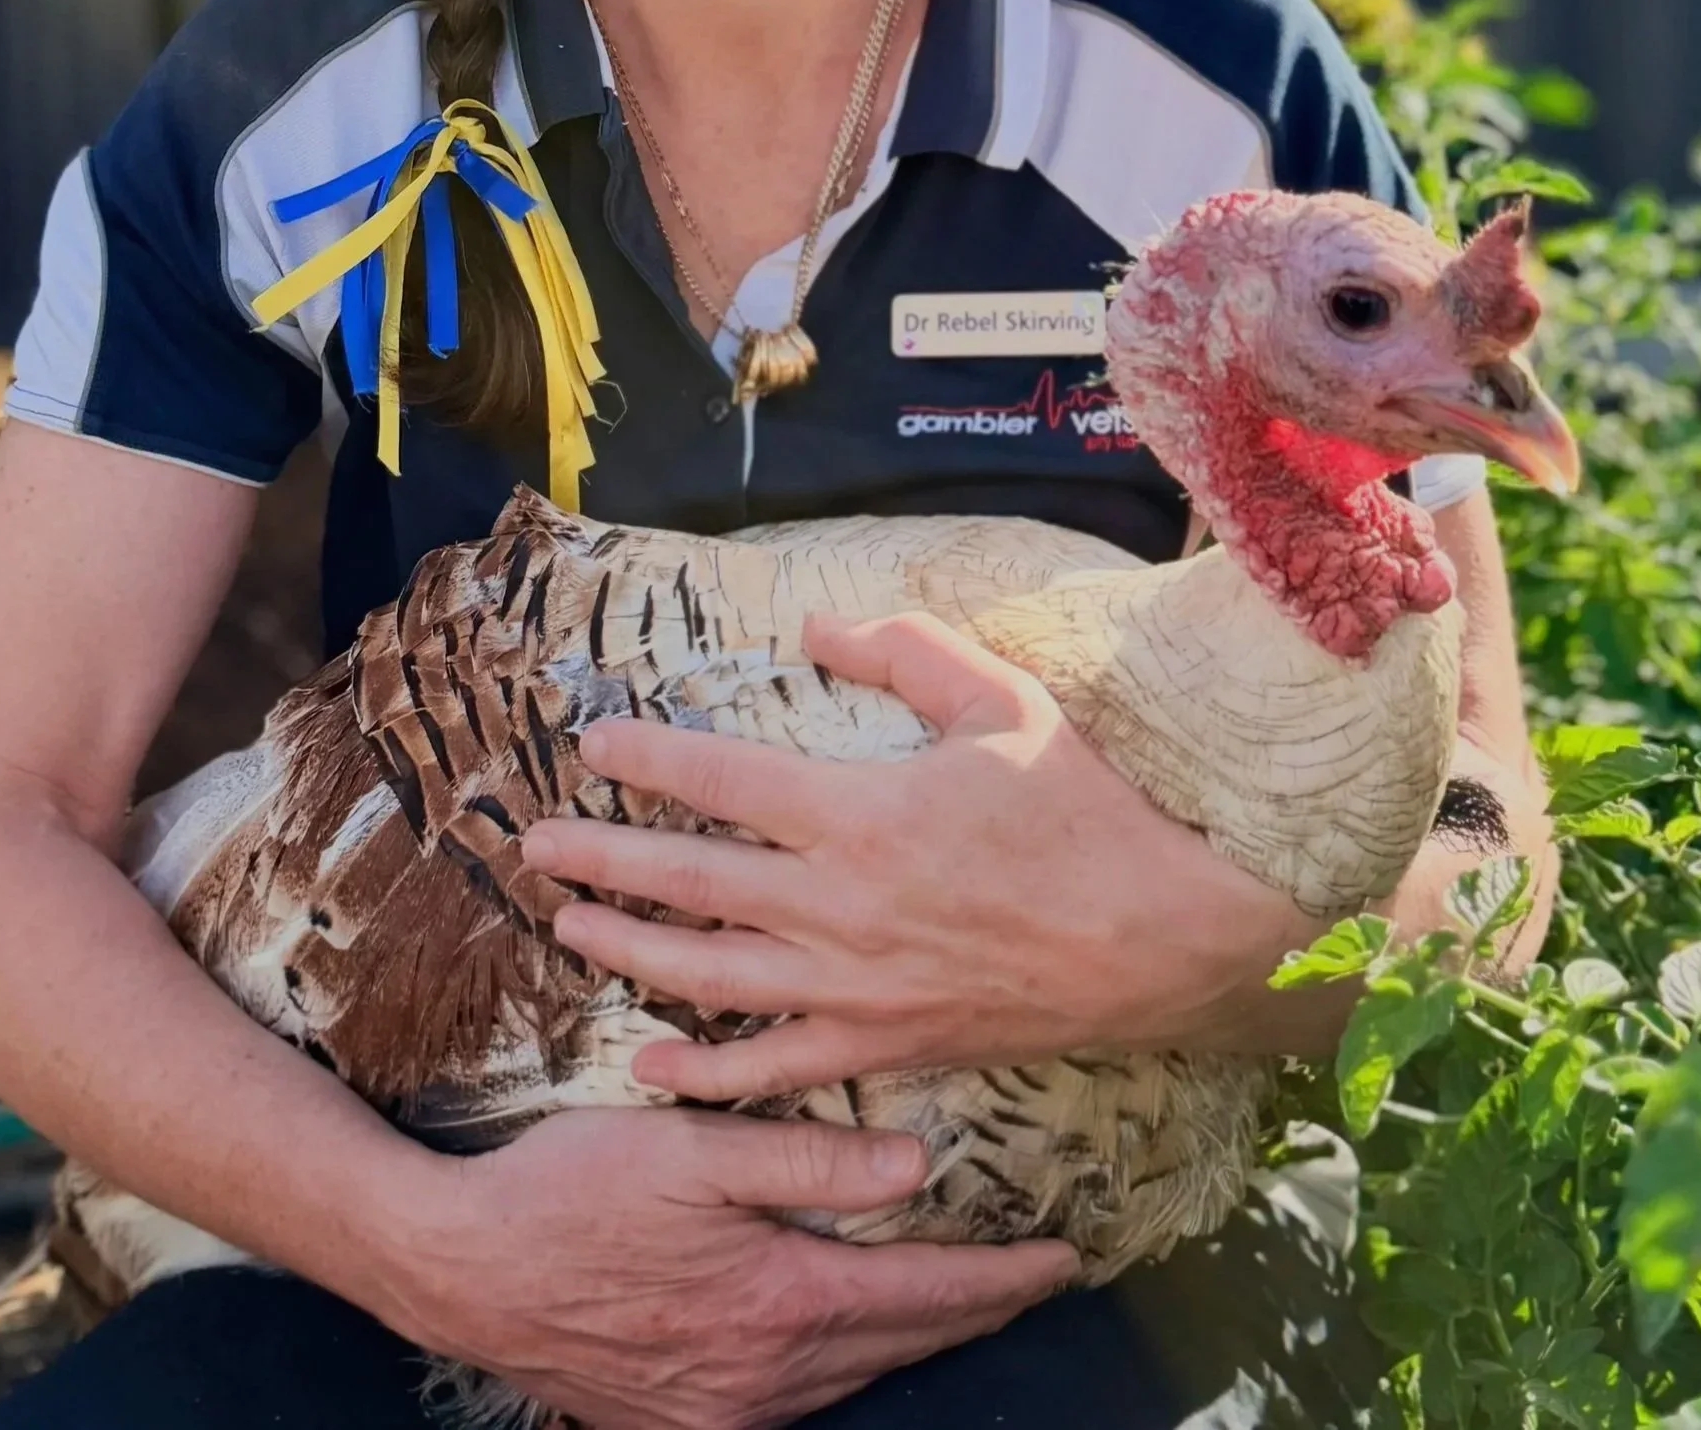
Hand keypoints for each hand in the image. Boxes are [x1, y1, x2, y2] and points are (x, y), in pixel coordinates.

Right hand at [368, 1106, 1075, 1429]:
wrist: (460, 1267)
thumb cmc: (569, 1190)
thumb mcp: (690, 1148)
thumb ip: (806, 1161)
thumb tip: (914, 1169)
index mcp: (780, 1305)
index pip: (922, 1295)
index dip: (999, 1277)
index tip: (1062, 1257)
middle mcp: (764, 1380)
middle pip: (901, 1346)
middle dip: (975, 1312)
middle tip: (1036, 1279)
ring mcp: (720, 1412)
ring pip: (852, 1378)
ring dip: (911, 1340)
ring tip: (959, 1302)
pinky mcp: (677, 1422)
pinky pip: (795, 1401)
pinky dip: (842, 1366)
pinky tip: (847, 1340)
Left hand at [521, 609, 1306, 1098]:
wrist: (1165, 934)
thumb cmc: (1084, 806)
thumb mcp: (999, 698)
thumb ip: (902, 650)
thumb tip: (816, 628)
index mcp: (860, 812)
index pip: (721, 779)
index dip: (647, 758)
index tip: (591, 744)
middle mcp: (841, 906)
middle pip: (689, 882)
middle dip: (601, 860)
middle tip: (534, 846)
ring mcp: (858, 987)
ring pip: (711, 975)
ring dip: (629, 951)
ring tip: (568, 927)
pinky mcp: (886, 1044)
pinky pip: (774, 1070)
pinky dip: (706, 1073)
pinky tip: (651, 1065)